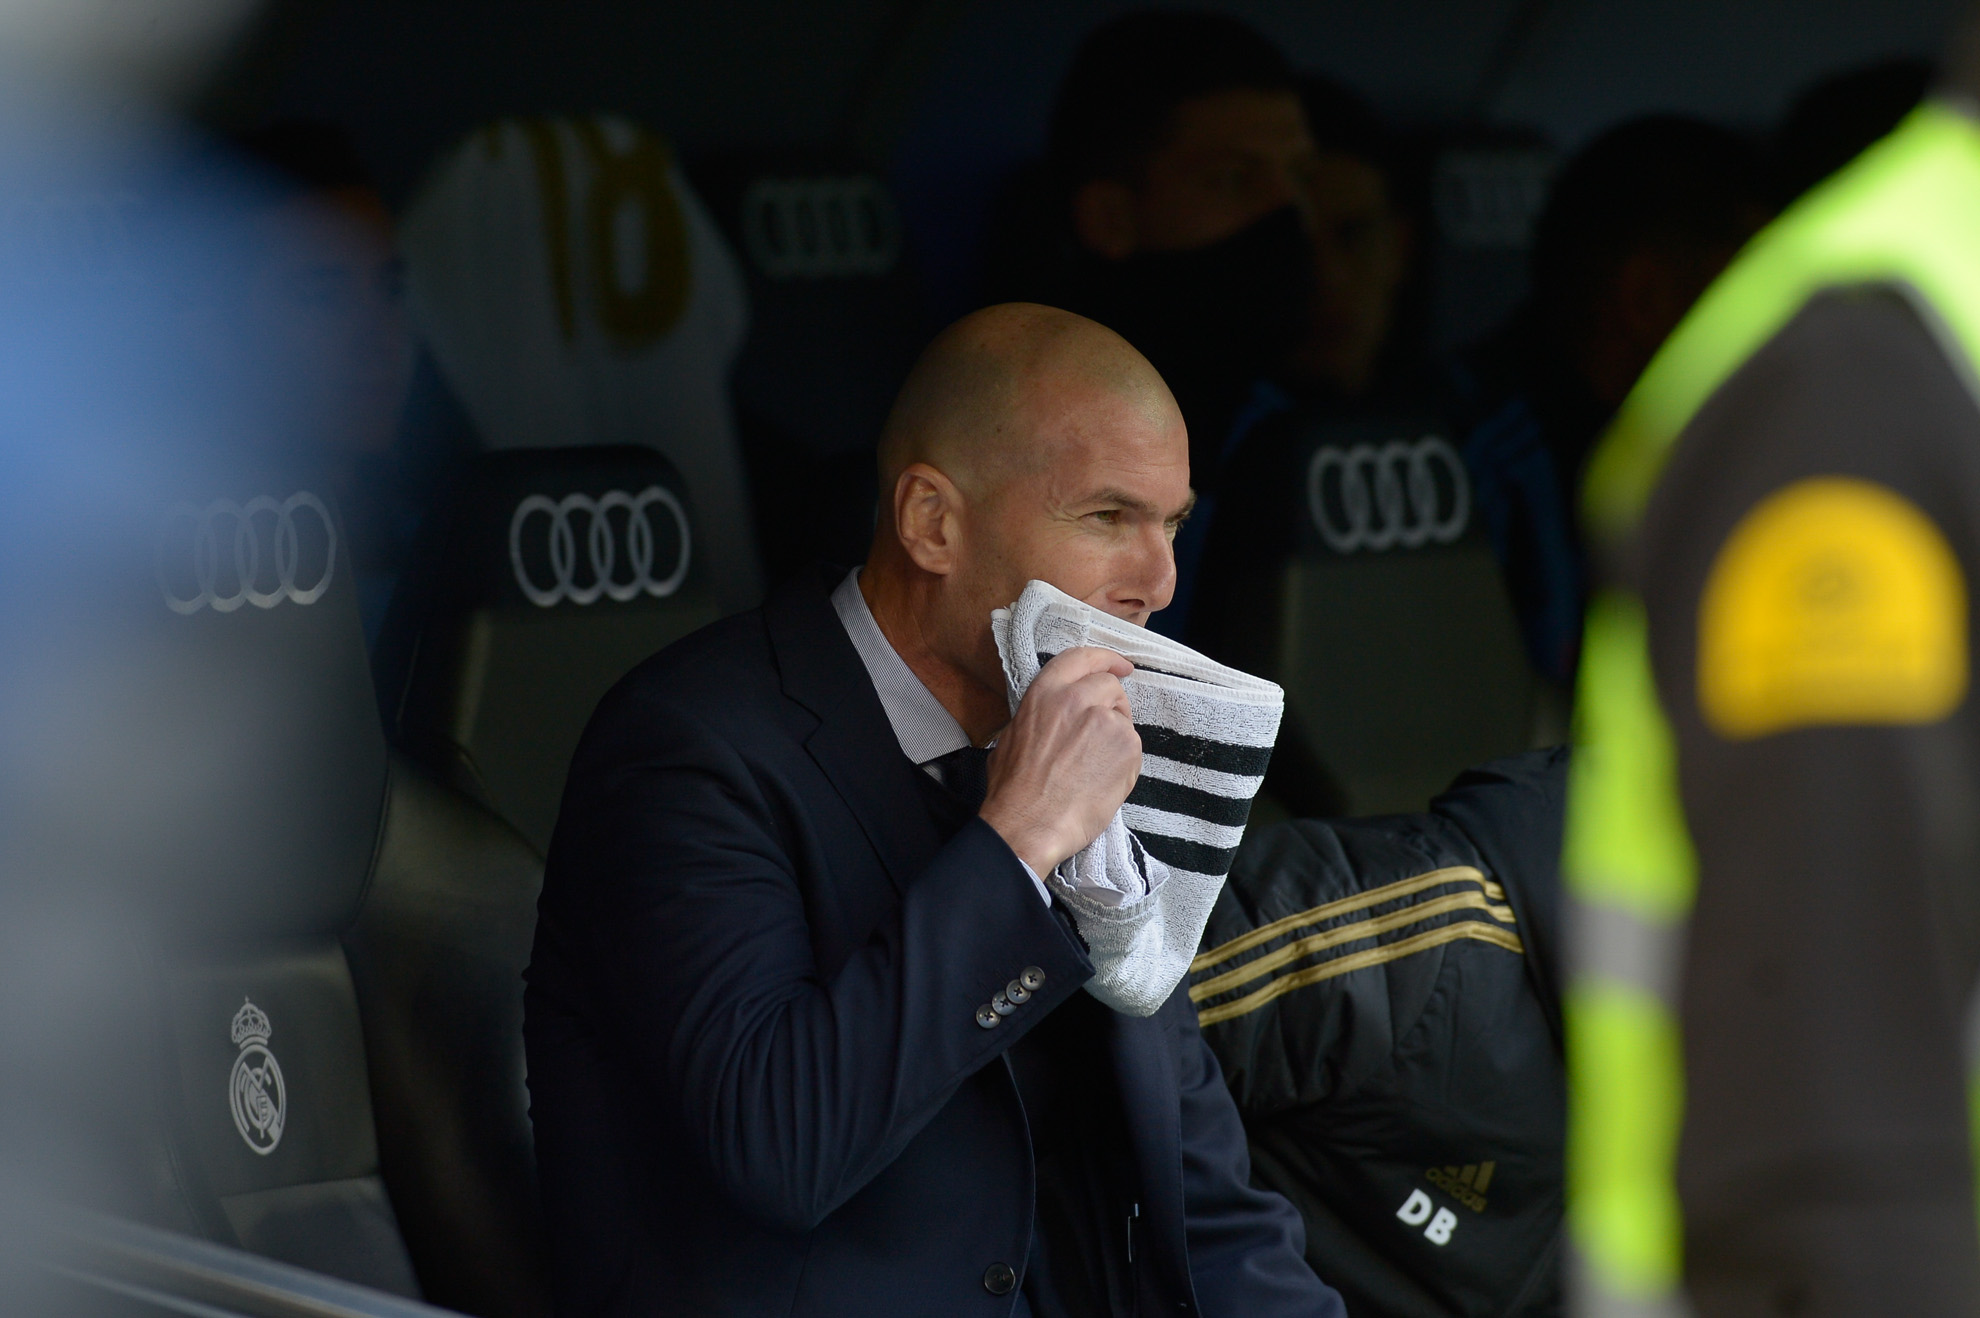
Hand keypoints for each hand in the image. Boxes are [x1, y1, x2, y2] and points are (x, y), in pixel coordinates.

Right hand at [979, 647, 1140, 875]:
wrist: (1029, 825)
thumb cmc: (1013, 790)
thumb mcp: (1013, 735)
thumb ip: (1041, 714)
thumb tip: (1056, 717)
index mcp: (1045, 692)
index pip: (1082, 658)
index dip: (1105, 659)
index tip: (1120, 666)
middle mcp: (1077, 698)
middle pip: (1109, 686)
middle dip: (1111, 705)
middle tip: (1102, 734)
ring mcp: (1106, 721)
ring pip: (1123, 720)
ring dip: (1115, 738)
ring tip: (1093, 768)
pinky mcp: (1127, 746)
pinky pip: (1132, 748)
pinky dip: (1123, 763)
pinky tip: (1102, 782)